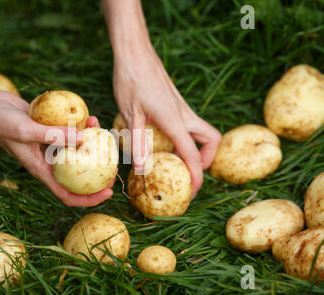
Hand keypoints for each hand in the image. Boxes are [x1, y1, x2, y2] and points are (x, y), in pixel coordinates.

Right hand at [0, 89, 113, 206]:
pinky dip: (81, 127)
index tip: (107, 194)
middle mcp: (48, 162)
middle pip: (77, 175)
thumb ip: (54, 135)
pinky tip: (90, 117)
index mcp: (41, 171)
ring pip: (76, 151)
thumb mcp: (26, 131)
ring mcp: (50, 147)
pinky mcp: (50, 131)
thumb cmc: (2, 123)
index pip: (67, 194)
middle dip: (97, 172)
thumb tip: (85, 139)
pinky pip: (71, 133)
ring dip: (91, 143)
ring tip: (102, 128)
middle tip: (115, 163)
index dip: (88, 199)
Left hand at [113, 47, 220, 196]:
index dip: (196, 177)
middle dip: (206, 159)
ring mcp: (182, 108)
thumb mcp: (130, 114)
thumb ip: (138, 142)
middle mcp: (184, 114)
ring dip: (197, 148)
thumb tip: (142, 169)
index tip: (191, 194)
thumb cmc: (130, 80)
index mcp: (175, 120)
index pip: (193, 155)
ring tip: (175, 160)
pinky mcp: (176, 103)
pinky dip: (186, 137)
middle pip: (212, 141)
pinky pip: (189, 124)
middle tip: (187, 171)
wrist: (134, 52)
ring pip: (203, 131)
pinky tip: (163, 140)